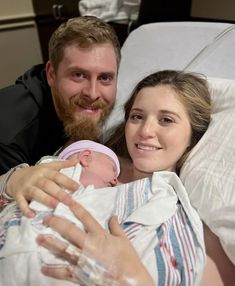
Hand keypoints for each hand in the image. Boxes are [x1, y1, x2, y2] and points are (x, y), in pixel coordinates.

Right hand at [6, 159, 78, 217]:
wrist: (16, 176)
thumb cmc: (38, 173)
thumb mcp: (50, 166)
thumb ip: (64, 164)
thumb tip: (77, 160)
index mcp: (45, 171)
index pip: (57, 176)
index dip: (67, 181)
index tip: (77, 187)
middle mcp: (36, 178)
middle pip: (47, 185)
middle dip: (59, 193)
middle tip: (69, 201)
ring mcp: (27, 187)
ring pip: (36, 193)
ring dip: (45, 199)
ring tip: (55, 206)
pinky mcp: (18, 195)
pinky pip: (21, 203)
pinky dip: (25, 209)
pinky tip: (32, 215)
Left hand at [36, 201, 153, 285]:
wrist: (130, 282)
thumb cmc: (129, 260)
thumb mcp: (124, 240)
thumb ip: (116, 227)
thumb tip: (113, 216)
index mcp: (100, 235)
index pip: (86, 217)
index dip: (76, 207)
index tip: (66, 200)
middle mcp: (89, 245)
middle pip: (70, 231)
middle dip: (56, 223)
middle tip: (45, 218)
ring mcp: (83, 260)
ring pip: (63, 249)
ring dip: (50, 243)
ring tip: (39, 238)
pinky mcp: (81, 274)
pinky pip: (64, 271)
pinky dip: (53, 270)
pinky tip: (43, 267)